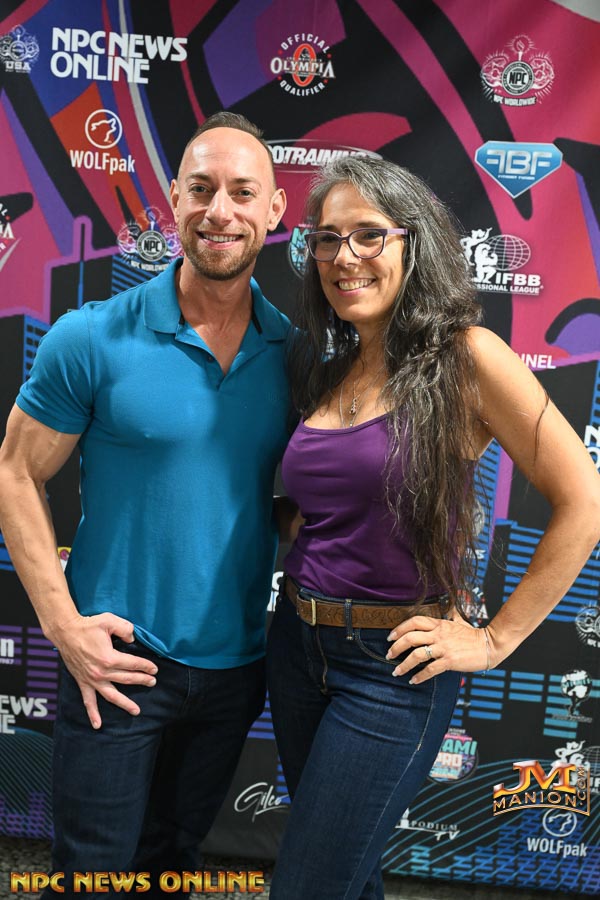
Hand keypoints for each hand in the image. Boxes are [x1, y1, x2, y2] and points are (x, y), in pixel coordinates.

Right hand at [51, 613, 157, 728]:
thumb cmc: (87, 625)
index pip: (133, 664)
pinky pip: (88, 701)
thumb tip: (133, 639)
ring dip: (125, 703)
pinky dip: (92, 714)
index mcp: (109, 658)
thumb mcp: (109, 621)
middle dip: (142, 680)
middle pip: (126, 679)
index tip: (154, 669)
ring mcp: (92, 679)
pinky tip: (98, 725)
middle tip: (152, 682)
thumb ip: (125, 628)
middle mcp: (101, 672)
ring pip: (112, 695)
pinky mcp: (83, 682)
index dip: (145, 666)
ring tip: (136, 710)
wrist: (65, 632)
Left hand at [385, 614, 489, 683]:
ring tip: (396, 671)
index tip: (390, 637)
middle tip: (389, 655)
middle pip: (410, 637)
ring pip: (416, 654)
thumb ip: (450, 616)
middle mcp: (438, 634)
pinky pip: (430, 669)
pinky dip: (419, 676)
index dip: (399, 628)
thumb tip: (448, 609)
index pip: (414, 621)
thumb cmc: (474, 635)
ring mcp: (443, 647)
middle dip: (396, 647)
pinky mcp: (449, 661)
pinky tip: (413, 680)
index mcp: (439, 624)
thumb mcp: (459, 621)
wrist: (489, 645)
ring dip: (404, 664)